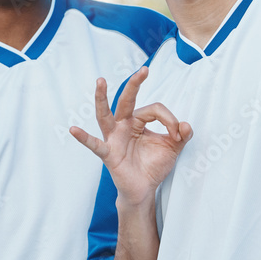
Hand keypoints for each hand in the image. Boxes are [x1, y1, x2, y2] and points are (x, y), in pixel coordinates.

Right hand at [70, 68, 192, 207]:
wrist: (144, 189)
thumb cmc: (153, 166)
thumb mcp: (172, 148)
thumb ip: (182, 136)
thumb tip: (186, 125)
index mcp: (137, 122)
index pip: (154, 110)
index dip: (170, 120)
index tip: (178, 135)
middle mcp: (123, 126)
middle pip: (127, 101)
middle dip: (134, 85)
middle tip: (144, 70)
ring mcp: (113, 138)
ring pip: (105, 115)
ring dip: (102, 98)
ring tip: (100, 82)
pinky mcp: (109, 154)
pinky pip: (95, 145)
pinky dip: (84, 138)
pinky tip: (74, 130)